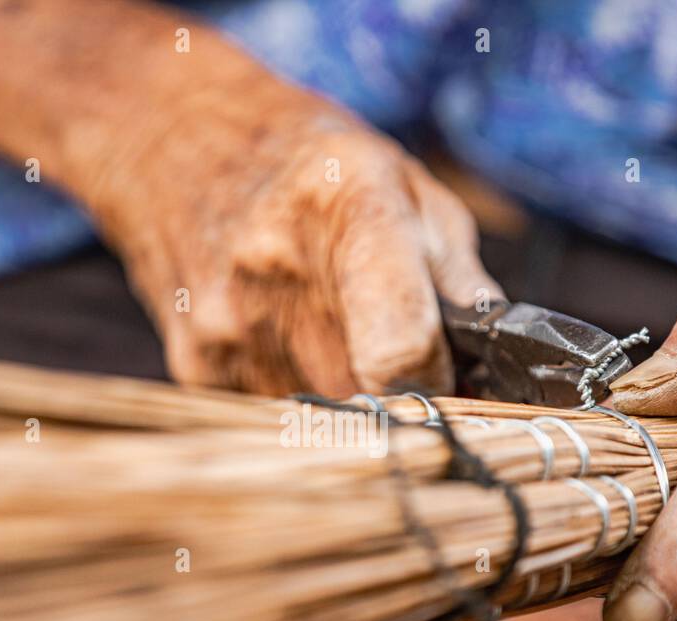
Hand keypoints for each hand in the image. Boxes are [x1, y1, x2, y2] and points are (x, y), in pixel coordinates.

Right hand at [88, 59, 500, 396]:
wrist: (176, 144)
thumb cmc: (311, 167)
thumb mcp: (407, 187)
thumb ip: (460, 281)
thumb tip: (499, 371)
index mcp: (348, 213)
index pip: (400, 353)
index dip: (440, 382)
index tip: (449, 378)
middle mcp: (275, 275)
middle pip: (366, 401)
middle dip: (401, 402)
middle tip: (402, 364)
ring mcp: (226, 328)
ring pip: (321, 420)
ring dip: (347, 403)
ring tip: (335, 337)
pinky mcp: (195, 366)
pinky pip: (273, 417)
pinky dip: (296, 397)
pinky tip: (286, 342)